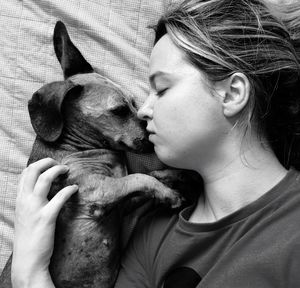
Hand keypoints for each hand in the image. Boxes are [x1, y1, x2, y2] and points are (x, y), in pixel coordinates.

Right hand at [11, 158, 77, 287]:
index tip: (51, 165)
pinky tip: (75, 189)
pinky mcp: (46, 218)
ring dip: (59, 170)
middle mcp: (24, 201)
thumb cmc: (29, 237)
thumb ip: (30, 201)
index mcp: (19, 199)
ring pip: (45, 178)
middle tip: (60, 165)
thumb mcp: (24, 215)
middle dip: (48, 162)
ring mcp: (35, 208)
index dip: (39, 164)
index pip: (25, 172)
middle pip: (33, 169)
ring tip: (68, 170)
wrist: (27, 261)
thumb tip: (42, 189)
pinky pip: (60, 197)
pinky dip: (69, 189)